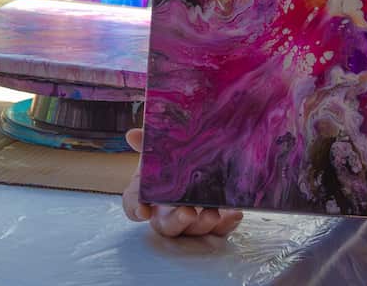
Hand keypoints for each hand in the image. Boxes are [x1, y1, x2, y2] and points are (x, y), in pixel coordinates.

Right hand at [121, 127, 244, 237]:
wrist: (203, 159)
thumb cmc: (174, 162)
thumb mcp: (161, 152)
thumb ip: (147, 144)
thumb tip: (132, 135)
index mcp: (150, 195)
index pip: (134, 206)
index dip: (136, 209)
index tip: (144, 210)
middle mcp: (167, 214)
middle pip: (166, 225)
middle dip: (177, 220)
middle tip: (188, 212)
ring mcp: (191, 222)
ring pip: (193, 230)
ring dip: (203, 223)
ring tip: (213, 213)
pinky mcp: (213, 224)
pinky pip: (219, 229)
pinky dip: (227, 223)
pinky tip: (234, 213)